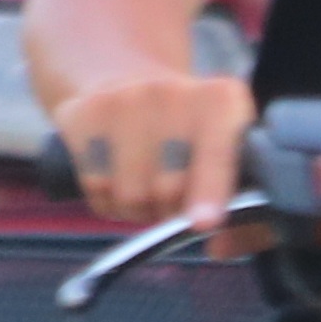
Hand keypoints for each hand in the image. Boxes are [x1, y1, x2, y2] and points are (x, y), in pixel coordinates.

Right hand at [52, 71, 247, 225]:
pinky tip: (115, 175)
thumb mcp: (226, 147)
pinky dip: (105, 198)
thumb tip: (219, 243)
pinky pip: (95, 187)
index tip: (204, 222)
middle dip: (171, 211)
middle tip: (172, 198)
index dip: (210, 189)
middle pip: (169, 188)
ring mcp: (123, 99)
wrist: (125, 78)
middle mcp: (171, 91)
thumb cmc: (187, 131)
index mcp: (221, 99)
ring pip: (130, 195)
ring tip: (144, 184)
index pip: (216, 153)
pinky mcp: (82, 114)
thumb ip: (238, 198)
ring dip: (137, 208)